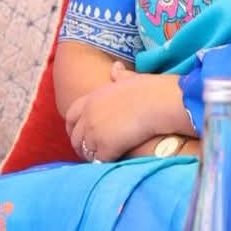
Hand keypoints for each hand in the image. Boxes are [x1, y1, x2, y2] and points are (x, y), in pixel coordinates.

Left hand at [65, 64, 187, 162]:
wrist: (159, 103)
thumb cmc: (150, 89)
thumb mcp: (130, 78)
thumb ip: (120, 76)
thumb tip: (116, 68)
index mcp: (91, 98)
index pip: (70, 116)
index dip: (73, 127)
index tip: (80, 134)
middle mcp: (88, 116)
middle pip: (74, 137)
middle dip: (81, 146)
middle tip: (92, 153)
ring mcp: (94, 132)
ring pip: (85, 151)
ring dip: (93, 157)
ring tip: (105, 160)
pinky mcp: (105, 147)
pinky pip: (99, 161)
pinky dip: (105, 163)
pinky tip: (114, 162)